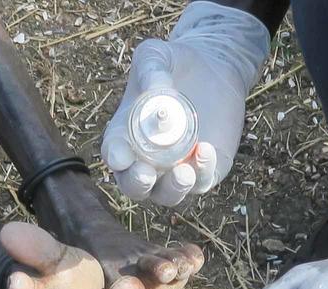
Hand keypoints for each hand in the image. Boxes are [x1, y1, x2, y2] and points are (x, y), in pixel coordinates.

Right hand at [101, 2, 269, 207]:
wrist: (212, 68)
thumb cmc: (174, 62)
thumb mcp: (156, 55)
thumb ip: (151, 69)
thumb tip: (159, 92)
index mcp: (124, 136)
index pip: (115, 154)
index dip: (116, 157)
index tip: (120, 155)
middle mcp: (145, 161)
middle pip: (136, 186)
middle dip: (138, 184)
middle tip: (145, 174)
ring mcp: (174, 169)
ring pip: (169, 194)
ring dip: (173, 189)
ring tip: (183, 173)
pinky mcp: (204, 170)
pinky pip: (202, 182)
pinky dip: (203, 172)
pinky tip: (206, 150)